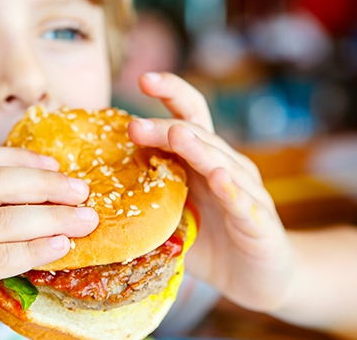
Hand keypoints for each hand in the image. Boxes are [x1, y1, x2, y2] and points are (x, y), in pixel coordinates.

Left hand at [127, 72, 292, 311]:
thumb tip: (97, 189)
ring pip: (221, 163)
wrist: (259, 279)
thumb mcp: (174, 217)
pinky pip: (244, 203)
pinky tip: (218, 178)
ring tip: (176, 135)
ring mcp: (246, 193)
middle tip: (134, 125)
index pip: (189, 117)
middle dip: (165, 128)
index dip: (171, 93)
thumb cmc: (211, 242)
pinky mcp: (259, 223)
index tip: (143, 79)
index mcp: (204, 162)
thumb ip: (149, 198)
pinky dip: (231, 190)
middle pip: (198, 136)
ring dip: (198, 149)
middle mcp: (227, 168)